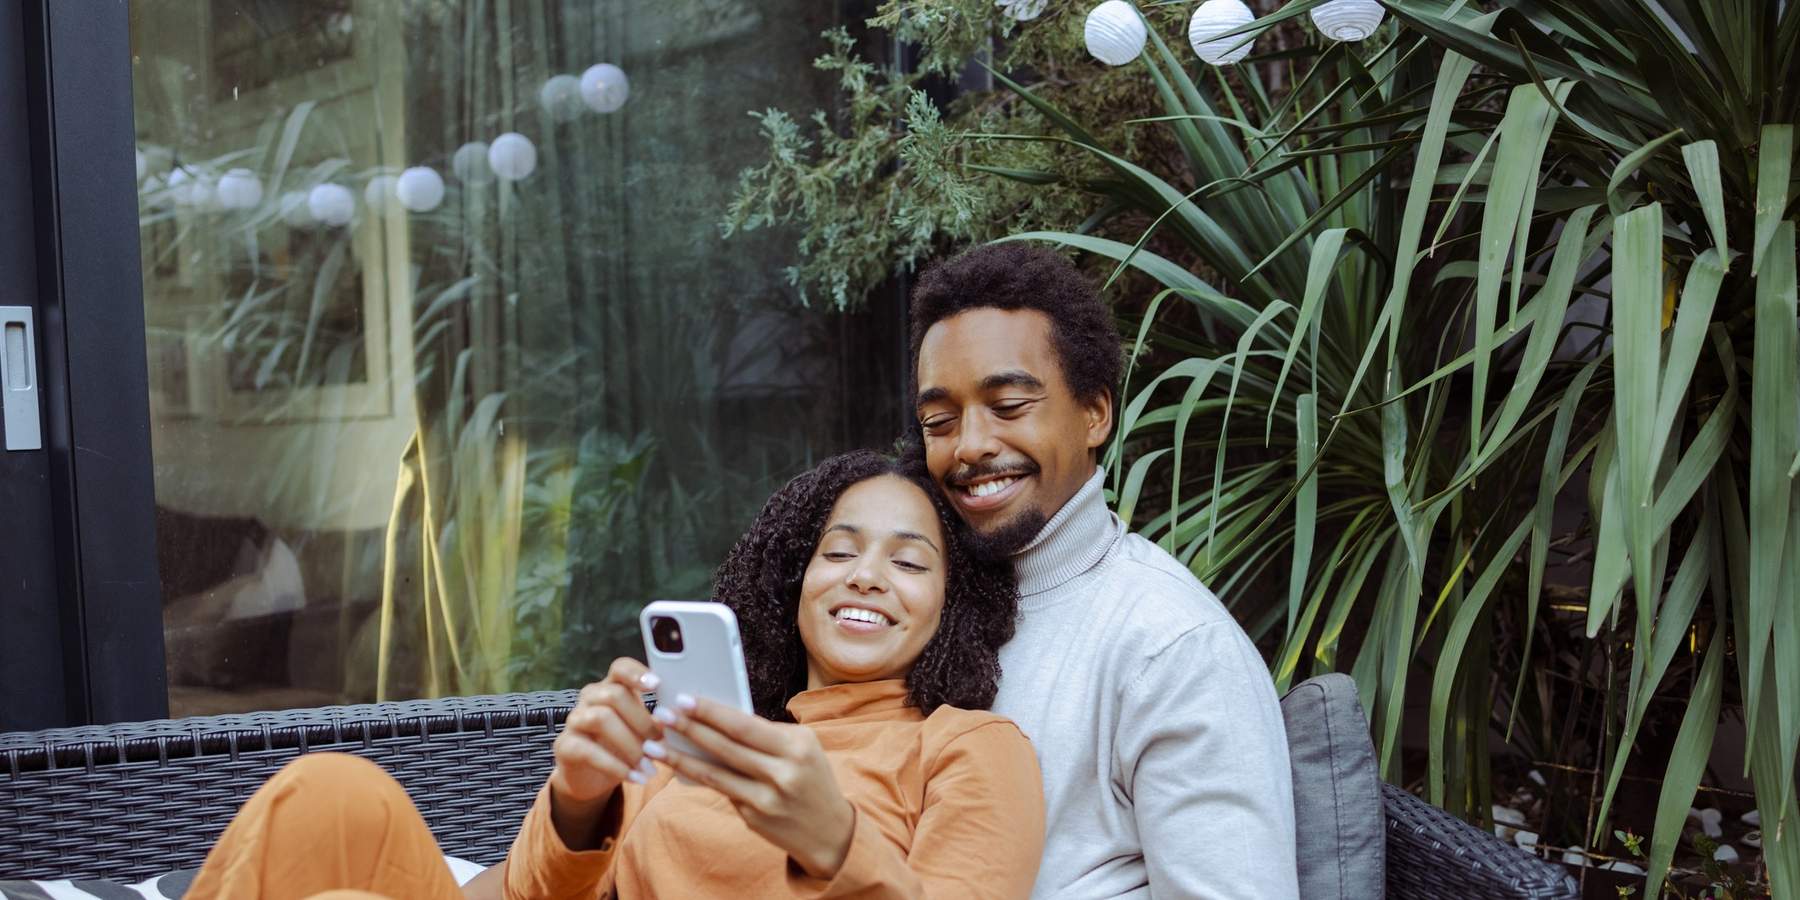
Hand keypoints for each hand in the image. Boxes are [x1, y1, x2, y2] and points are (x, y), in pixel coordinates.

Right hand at [548, 658, 664, 847]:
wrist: (591, 776)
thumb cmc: (624, 746)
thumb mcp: (641, 730)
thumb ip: (658, 720)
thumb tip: (683, 718)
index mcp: (611, 687)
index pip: (620, 667)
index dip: (637, 673)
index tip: (657, 685)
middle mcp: (590, 698)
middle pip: (615, 695)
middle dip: (642, 721)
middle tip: (660, 745)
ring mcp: (574, 720)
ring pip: (601, 718)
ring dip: (630, 745)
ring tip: (649, 767)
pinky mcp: (565, 746)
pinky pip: (588, 750)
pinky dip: (615, 766)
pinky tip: (635, 778)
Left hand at [653, 695, 855, 879]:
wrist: (830, 832)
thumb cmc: (811, 777)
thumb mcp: (802, 748)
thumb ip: (765, 734)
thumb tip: (718, 718)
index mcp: (796, 747)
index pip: (745, 725)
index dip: (712, 712)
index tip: (685, 698)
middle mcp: (782, 773)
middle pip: (726, 746)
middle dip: (690, 728)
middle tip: (663, 714)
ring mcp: (766, 799)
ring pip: (715, 773)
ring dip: (680, 758)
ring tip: (654, 745)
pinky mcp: (753, 818)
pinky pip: (721, 790)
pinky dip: (697, 776)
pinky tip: (677, 766)